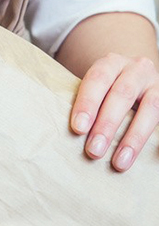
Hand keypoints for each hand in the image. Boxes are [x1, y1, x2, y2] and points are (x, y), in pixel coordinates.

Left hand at [70, 52, 158, 171]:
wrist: (137, 76)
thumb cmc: (109, 87)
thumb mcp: (99, 85)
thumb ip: (89, 100)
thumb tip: (75, 131)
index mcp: (111, 62)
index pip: (97, 79)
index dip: (87, 103)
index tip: (78, 128)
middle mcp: (136, 69)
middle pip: (121, 95)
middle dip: (107, 124)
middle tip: (93, 150)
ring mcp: (156, 84)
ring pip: (149, 110)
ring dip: (132, 138)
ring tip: (118, 162)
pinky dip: (156, 141)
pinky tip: (152, 157)